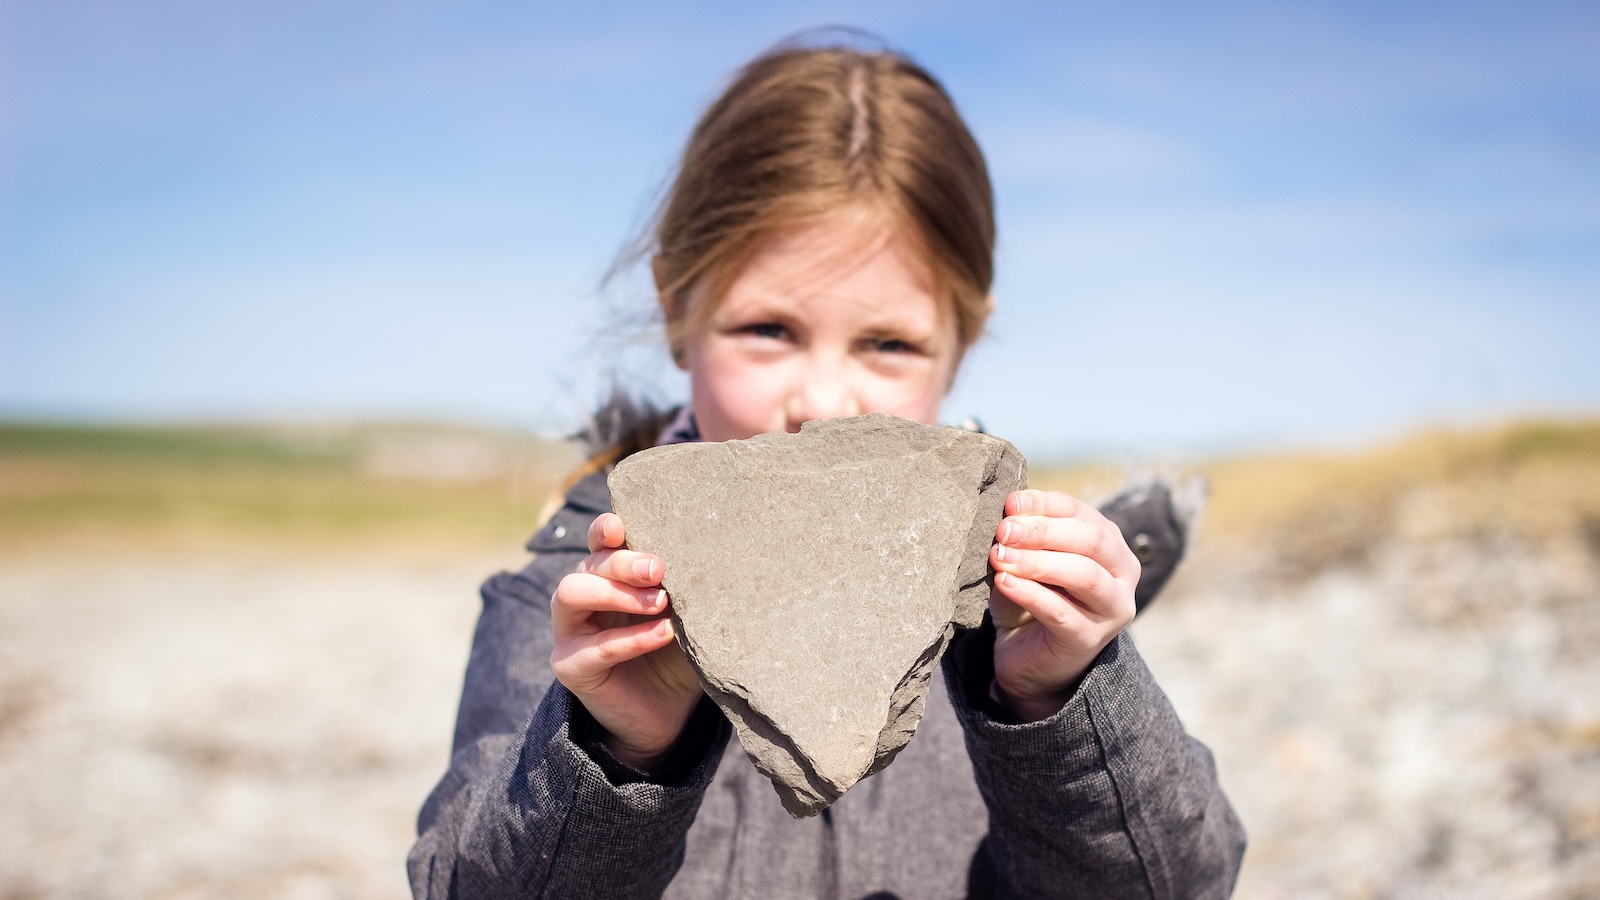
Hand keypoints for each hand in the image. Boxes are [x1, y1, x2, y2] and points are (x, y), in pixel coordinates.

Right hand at [550, 513, 703, 769]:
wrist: (668, 713)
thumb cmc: (677, 651)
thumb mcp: (686, 614)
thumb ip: (686, 587)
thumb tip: (717, 555)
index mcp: (607, 575)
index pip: (598, 541)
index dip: (605, 529)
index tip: (622, 526)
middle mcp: (581, 595)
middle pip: (588, 564)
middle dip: (623, 562)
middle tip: (659, 569)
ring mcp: (569, 630)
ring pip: (571, 594)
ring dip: (616, 593)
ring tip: (660, 601)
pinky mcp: (571, 666)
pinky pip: (595, 648)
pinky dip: (632, 638)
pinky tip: (664, 633)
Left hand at [987, 490, 1139, 720]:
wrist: (1029, 662)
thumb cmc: (1031, 601)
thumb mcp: (1026, 562)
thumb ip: (1022, 540)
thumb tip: (1007, 515)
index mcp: (1109, 545)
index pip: (1081, 513)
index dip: (1045, 504)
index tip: (1010, 503)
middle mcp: (1121, 574)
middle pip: (1092, 540)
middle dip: (1044, 531)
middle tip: (1004, 530)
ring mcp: (1111, 610)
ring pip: (1084, 575)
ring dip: (1038, 562)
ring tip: (1000, 556)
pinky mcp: (1089, 639)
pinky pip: (1061, 612)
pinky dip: (1030, 593)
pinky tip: (1004, 582)